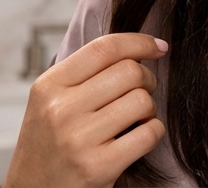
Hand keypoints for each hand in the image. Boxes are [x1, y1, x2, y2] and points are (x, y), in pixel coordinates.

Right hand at [4, 33, 167, 187]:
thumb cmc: (50, 142)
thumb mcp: (51, 101)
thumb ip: (85, 73)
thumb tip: (138, 47)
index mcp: (48, 86)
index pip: (104, 48)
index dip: (140, 42)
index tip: (158, 47)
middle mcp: (60, 110)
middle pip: (130, 71)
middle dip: (147, 79)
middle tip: (142, 91)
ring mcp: (78, 139)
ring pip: (142, 101)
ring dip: (149, 108)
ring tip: (135, 118)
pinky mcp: (98, 166)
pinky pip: (149, 133)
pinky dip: (154, 132)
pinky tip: (138, 137)